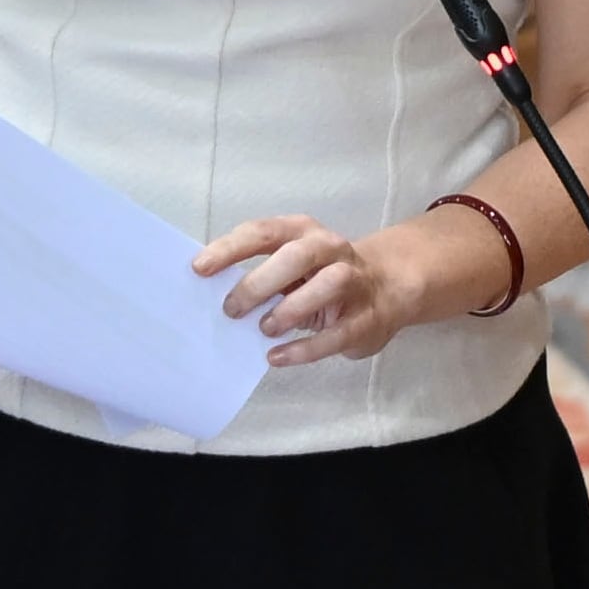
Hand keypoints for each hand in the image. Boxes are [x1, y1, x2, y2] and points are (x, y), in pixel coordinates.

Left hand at [194, 215, 425, 367]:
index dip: (230, 249)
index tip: (200, 269)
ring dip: (289, 309)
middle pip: (295, 256)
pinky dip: (304, 348)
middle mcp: (330, 249)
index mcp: (302, 232)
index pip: (262, 232)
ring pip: (326, 285)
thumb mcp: (293, 265)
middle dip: (259, 282)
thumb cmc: (321, 275)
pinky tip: (277, 357)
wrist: (388, 287)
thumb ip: (262, 272)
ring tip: (264, 329)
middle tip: (231, 309)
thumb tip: (215, 294)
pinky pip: (337, 334)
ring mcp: (353, 281)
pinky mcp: (367, 318)